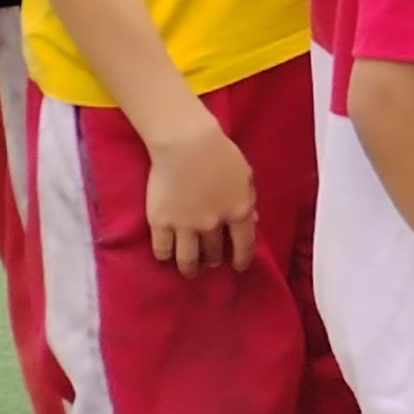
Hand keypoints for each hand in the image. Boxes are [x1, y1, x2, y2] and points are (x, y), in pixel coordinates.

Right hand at [141, 114, 258, 275]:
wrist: (186, 143)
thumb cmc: (220, 153)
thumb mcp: (244, 175)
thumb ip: (248, 198)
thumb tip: (252, 219)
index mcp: (238, 211)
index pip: (244, 244)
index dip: (243, 259)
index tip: (239, 266)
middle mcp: (213, 224)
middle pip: (214, 252)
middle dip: (214, 259)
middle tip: (210, 261)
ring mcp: (185, 225)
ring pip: (187, 258)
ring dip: (190, 267)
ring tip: (190, 270)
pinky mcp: (160, 222)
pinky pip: (162, 249)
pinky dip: (165, 255)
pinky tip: (166, 255)